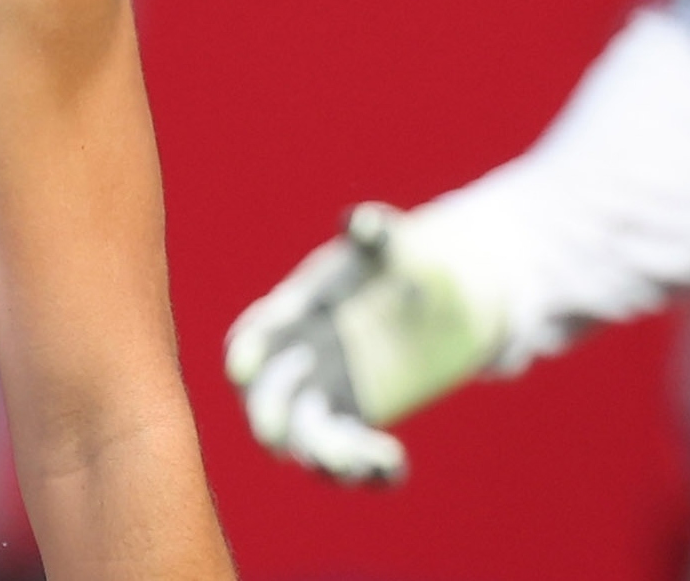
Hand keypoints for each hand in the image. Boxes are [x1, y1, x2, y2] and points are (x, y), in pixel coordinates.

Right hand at [224, 202, 506, 482]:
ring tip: (364, 462)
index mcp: (298, 309)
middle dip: (268, 415)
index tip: (240, 369)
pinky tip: (395, 466)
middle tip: (276, 439)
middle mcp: (302, 355)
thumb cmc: (414, 261)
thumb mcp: (400, 245)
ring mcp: (327, 392)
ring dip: (325, 455)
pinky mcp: (357, 419)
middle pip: (269, 395)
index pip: (259, 331)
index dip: (246, 349)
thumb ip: (379, 235)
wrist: (449, 298)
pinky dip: (368, 469)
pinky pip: (352, 455)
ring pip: (309, 436)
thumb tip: (362, 220)